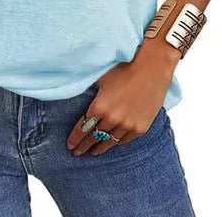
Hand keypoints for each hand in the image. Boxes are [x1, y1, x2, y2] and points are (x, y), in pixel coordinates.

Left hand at [66, 41, 179, 155]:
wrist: (152, 69)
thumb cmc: (125, 68)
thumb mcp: (101, 77)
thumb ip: (89, 89)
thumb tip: (75, 89)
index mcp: (99, 107)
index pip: (82, 128)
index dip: (75, 138)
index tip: (70, 145)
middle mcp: (112, 119)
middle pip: (93, 137)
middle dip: (83, 145)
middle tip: (77, 152)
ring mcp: (127, 125)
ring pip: (109, 141)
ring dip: (99, 147)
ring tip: (92, 152)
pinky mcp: (140, 128)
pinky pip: (124, 140)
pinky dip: (116, 142)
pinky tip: (111, 143)